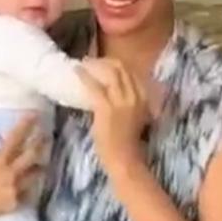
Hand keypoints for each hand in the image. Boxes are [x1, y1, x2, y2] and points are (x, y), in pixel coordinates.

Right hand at [0, 110, 43, 220]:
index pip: (16, 138)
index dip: (26, 124)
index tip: (35, 114)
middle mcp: (10, 175)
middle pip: (32, 155)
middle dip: (40, 143)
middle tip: (46, 134)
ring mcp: (14, 190)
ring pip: (35, 175)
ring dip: (39, 165)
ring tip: (44, 158)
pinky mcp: (15, 203)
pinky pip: (29, 191)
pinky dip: (31, 184)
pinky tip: (33, 180)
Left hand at [77, 59, 149, 175]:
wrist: (124, 159)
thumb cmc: (128, 144)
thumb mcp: (136, 118)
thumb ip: (130, 104)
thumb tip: (116, 93)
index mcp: (144, 98)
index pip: (132, 73)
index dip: (117, 65)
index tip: (106, 64)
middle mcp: (135, 95)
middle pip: (122, 68)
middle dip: (106, 61)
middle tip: (92, 60)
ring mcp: (121, 101)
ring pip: (110, 72)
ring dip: (95, 65)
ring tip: (84, 62)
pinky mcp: (106, 107)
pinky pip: (94, 86)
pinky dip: (84, 75)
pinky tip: (77, 71)